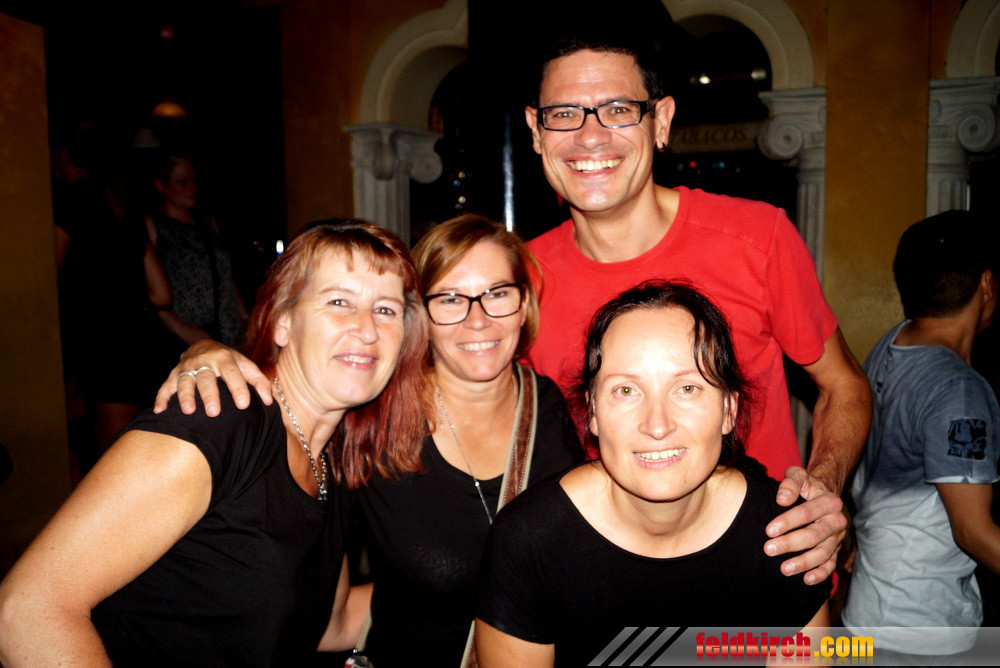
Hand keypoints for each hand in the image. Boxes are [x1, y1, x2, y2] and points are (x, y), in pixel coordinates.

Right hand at [152, 340, 271, 415]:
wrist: (204, 346)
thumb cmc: (229, 362)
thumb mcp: (245, 365)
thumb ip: (259, 381)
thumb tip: (269, 401)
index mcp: (224, 358)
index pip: (232, 373)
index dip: (238, 387)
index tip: (243, 404)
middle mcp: (204, 361)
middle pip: (206, 378)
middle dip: (209, 395)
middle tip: (214, 412)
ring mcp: (186, 368)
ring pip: (184, 382)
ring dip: (185, 397)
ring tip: (189, 412)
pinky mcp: (173, 375)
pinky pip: (165, 386)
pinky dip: (161, 398)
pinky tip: (159, 410)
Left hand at [764, 466, 846, 584]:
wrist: (823, 494)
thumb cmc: (806, 485)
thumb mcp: (798, 475)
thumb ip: (791, 482)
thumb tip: (782, 499)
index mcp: (829, 501)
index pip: (807, 513)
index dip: (788, 522)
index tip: (769, 530)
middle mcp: (836, 521)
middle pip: (814, 535)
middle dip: (790, 544)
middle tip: (769, 550)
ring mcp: (837, 538)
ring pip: (822, 553)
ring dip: (803, 562)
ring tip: (783, 569)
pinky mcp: (836, 550)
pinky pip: (831, 565)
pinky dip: (820, 574)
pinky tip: (806, 579)